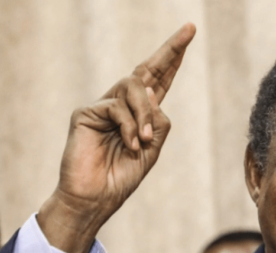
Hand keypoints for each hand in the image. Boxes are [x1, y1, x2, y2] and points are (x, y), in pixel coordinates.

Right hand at [38, 23, 195, 252]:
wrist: (96, 198)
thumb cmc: (122, 176)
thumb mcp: (152, 150)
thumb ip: (157, 123)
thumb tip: (152, 93)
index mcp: (141, 114)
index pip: (159, 80)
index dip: (173, 58)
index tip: (189, 33)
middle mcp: (123, 105)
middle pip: (146, 71)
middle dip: (170, 50)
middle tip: (189, 31)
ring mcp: (104, 106)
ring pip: (135, 88)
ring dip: (145, 114)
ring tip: (144, 142)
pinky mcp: (87, 113)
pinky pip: (117, 108)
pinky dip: (130, 128)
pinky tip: (130, 146)